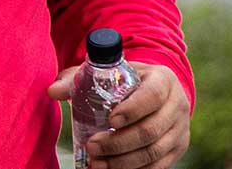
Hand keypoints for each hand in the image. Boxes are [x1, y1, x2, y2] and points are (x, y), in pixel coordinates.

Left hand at [46, 62, 190, 168]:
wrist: (158, 91)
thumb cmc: (127, 81)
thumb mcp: (108, 73)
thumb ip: (79, 79)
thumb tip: (52, 91)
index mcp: (162, 80)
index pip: (152, 96)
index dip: (132, 110)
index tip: (110, 119)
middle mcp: (177, 106)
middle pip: (150, 130)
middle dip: (119, 143)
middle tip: (92, 147)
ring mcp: (179, 130)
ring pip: (154, 152)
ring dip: (123, 162)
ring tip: (96, 163)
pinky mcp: (177, 149)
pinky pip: (158, 166)